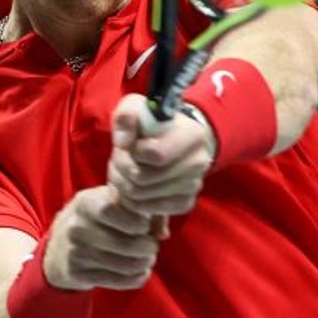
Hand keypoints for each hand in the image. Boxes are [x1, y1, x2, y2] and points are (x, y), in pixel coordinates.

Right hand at [42, 185, 159, 290]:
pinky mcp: (77, 273)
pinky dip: (135, 279)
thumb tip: (163, 233)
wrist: (58, 247)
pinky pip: (115, 280)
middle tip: (153, 247)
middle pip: (124, 243)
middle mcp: (76, 226)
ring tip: (148, 260)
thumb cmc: (97, 219)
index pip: (113, 210)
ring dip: (144, 264)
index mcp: (85, 202)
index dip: (136, 221)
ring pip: (123, 265)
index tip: (145, 226)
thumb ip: (141, 209)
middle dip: (147, 248)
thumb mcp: (111, 204)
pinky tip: (142, 273)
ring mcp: (75, 251)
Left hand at [107, 94, 214, 225]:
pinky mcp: (186, 202)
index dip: (133, 152)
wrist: (172, 139)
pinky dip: (135, 202)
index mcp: (193, 135)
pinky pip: (151, 209)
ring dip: (124, 186)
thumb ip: (126, 116)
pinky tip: (134, 186)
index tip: (129, 145)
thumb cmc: (152, 123)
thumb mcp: (136, 108)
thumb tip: (124, 142)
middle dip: (122, 170)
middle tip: (118, 160)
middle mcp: (199, 162)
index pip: (156, 154)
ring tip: (123, 172)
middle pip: (144, 179)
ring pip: (143, 197)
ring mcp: (194, 185)